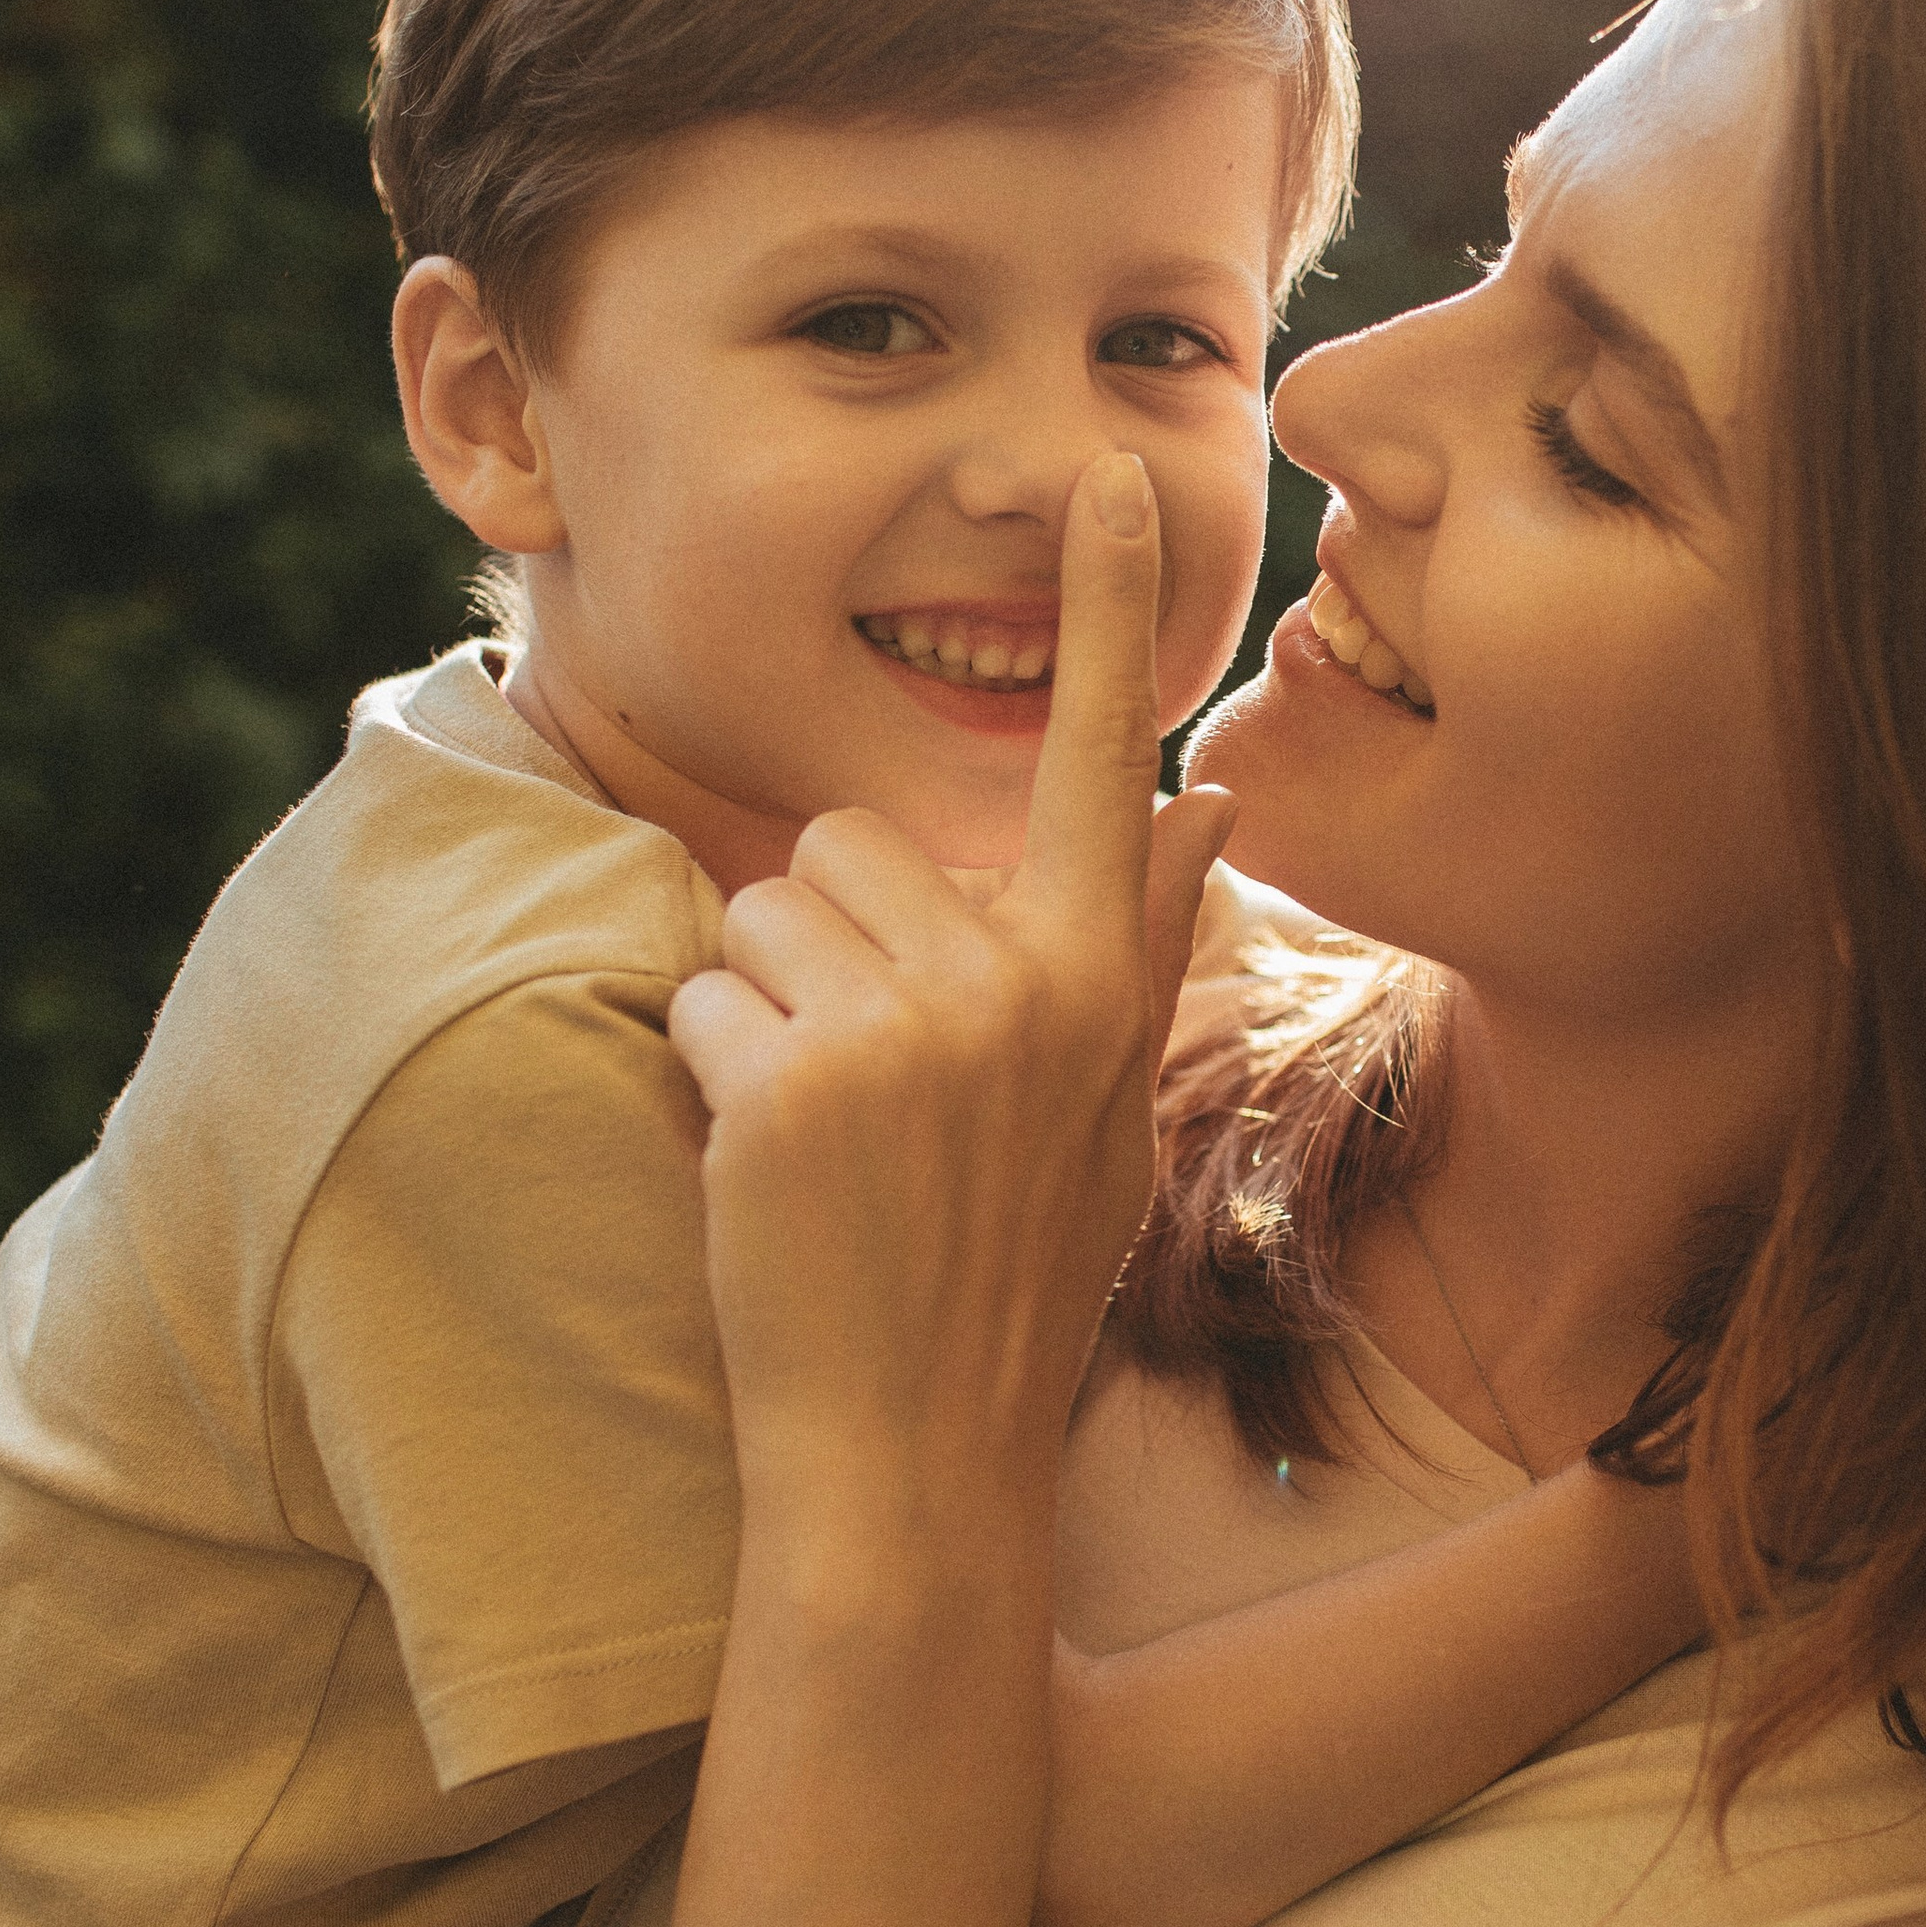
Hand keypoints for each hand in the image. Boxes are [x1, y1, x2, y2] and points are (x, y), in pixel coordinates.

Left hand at [666, 455, 1235, 1520]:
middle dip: (830, 943)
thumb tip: (1216, 805)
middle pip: (857, 845)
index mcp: (1102, 982)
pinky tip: (772, 1176)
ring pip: (767, 908)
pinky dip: (714, 1079)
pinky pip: (709, 998)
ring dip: (767, 1006)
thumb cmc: (1010, 1284)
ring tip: (824, 1131)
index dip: (1101, 611)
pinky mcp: (801, 1078)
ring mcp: (913, 1030)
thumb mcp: (1109, 1116)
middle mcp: (1022, 985)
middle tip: (869, 1091)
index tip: (1099, 470)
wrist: (913, 1457)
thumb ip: (1152, 945)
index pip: (1107, 764)